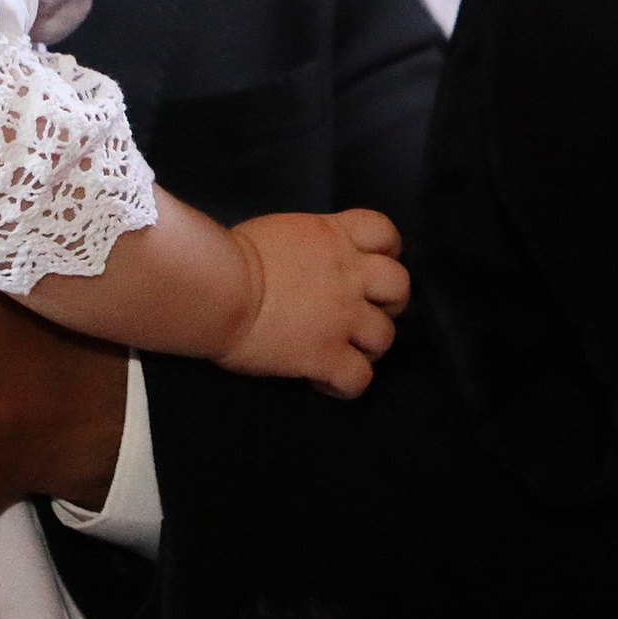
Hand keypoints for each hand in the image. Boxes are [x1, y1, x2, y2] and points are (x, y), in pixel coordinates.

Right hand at [217, 207, 408, 392]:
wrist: (218, 289)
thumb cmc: (232, 257)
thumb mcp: (280, 233)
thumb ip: (309, 245)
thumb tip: (307, 261)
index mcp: (335, 236)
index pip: (385, 233)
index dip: (388, 251)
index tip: (372, 265)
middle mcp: (349, 275)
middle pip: (399, 286)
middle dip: (388, 302)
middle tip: (362, 312)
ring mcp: (342, 317)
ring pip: (386, 337)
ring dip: (369, 347)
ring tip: (345, 352)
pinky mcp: (326, 355)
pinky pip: (359, 379)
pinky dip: (346, 385)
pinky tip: (323, 382)